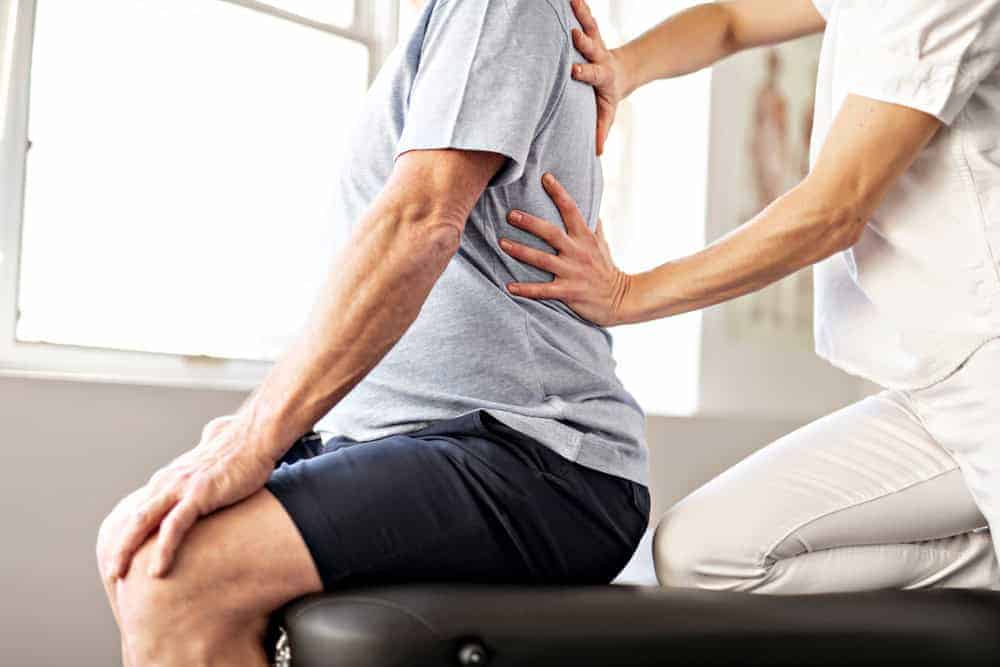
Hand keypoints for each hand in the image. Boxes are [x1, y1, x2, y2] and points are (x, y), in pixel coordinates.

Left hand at [103, 414, 275, 578]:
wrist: (257, 436)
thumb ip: (203, 463)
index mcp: (170, 478)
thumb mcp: (213, 459)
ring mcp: (181, 487)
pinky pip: (174, 526)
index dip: (129, 534)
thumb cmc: (242, 448)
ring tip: (118, 575)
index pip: (140, 509)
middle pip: (133, 518)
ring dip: (126, 550)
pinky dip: (162, 549)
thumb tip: (208, 448)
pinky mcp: (199, 494)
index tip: (124, 556)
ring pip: (142, 522)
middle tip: (111, 572)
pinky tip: (157, 572)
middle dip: (118, 546)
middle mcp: (168, 481)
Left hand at [500, 173, 630, 326]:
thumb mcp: (602, 244)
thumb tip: (591, 205)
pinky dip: (526, 289)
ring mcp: (572, 272)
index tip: (545, 177)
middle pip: (551, 233)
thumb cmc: (606, 269)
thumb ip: (593, 225)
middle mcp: (578, 252)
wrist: (620, 299)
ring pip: (542, 260)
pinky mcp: (568, 292)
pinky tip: (509, 287)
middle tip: (510, 214)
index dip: (558, 192)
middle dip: (530, 223)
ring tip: (502, 243)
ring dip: (521, 251)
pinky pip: (543, 291)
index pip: (571, 209)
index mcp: (585, 237)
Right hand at [570, 0, 626, 154]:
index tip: (573, 70)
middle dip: (583, 40)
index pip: (593, 73)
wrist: (623, 71)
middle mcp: (599, 56)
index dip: (584, 72)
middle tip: (573, 34)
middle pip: (591, 47)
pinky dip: (579, 6)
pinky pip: (585, 16)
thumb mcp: (607, 112)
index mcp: (602, 75)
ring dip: (582, 13)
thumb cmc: (608, 95)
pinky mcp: (591, 32)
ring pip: (589, 25)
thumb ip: (601, 130)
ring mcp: (595, 42)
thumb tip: (596, 154)